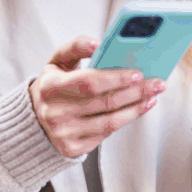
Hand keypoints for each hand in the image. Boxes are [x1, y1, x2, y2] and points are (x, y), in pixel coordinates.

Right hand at [29, 36, 165, 157]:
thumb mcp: (57, 61)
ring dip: (136, 108)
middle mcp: (55, 113)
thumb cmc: (53, 85)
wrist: (33, 118)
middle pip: (105, 102)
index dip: (116, 78)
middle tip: (157, 83)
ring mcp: (64, 134)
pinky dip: (124, 121)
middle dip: (136, 92)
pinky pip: (106, 134)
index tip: (138, 72)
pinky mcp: (72, 149)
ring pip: (110, 121)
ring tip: (152, 97)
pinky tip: (137, 109)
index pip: (89, 83)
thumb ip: (75, 46)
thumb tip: (98, 43)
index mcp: (49, 87)